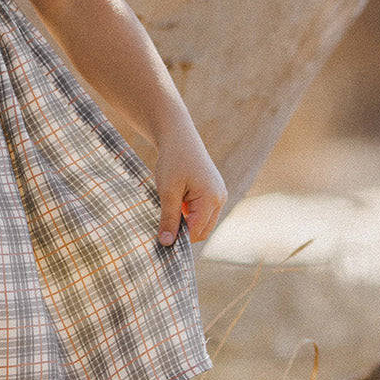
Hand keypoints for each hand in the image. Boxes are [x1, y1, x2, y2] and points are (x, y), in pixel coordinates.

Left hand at [154, 125, 226, 246]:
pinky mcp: (212, 192)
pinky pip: (201, 213)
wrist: (178, 136)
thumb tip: (166, 243)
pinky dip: (188, 215)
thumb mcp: (167, 191)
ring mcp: (218, 195)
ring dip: (185, 223)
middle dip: (183, 234)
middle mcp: (220, 199)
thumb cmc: (173, 161)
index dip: (178, 239)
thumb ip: (169, 218)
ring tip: (167, 212)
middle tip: (161, 229)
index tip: (159, 240)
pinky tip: (173, 205)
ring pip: (202, 223)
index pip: (197, 232)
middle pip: (202, 231)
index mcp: (211, 199)